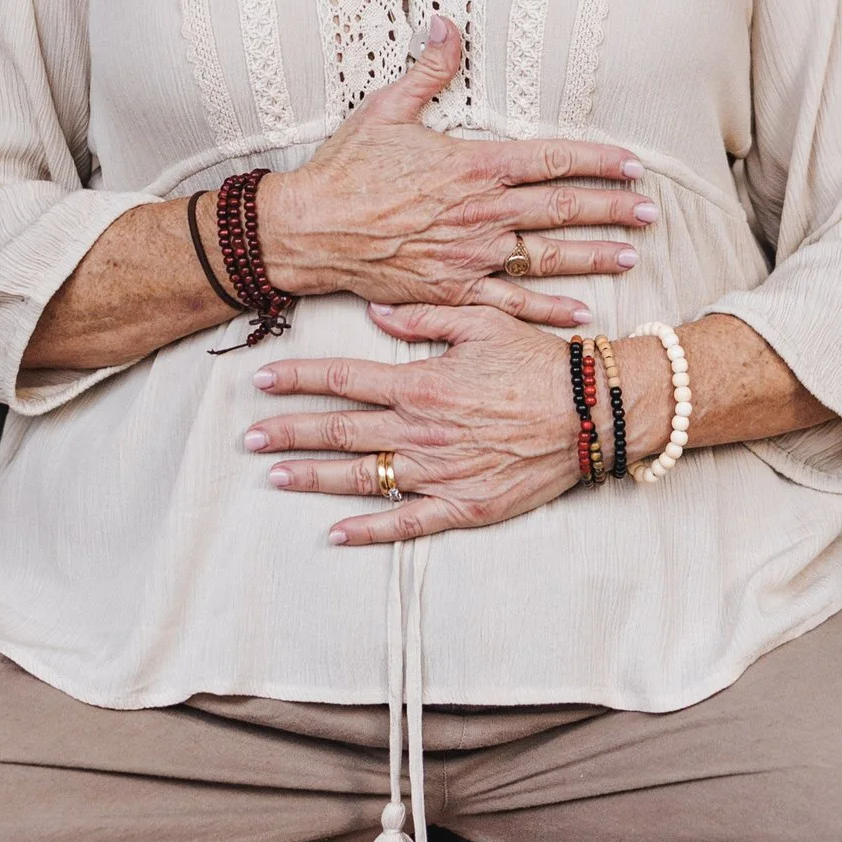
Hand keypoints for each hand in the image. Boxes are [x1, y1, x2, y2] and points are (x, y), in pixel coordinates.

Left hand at [244, 301, 603, 543]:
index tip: (261, 381)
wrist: (593, 411)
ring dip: (312, 477)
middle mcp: (421, 430)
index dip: (297, 379)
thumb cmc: (540, 360)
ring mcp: (439, 473)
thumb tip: (374, 310)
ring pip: (361, 478)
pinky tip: (334, 531)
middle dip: (289, 432)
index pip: (343, 379)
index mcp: (421, 383)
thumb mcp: (483, 321)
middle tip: (248, 437)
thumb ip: (423, 317)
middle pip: (339, 431)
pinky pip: (405, 524)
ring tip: (274, 476)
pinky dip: (368, 530)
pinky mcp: (463, 506)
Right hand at [256, 17, 656, 330]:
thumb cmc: (345, 169)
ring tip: (630, 255)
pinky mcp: (452, 289)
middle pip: (564, 209)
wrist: (308, 228)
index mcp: (475, 164)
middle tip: (651, 212)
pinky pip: (512, 301)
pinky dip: (548, 308)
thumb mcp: (387, 108)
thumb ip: (428, 68)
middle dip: (613, 208)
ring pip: (548, 256)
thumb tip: (446, 23)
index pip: (554, 159)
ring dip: (594, 256)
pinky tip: (580, 311)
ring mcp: (471, 254)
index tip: (632, 165)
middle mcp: (482, 211)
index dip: (599, 161)